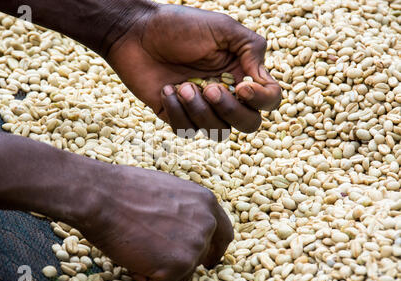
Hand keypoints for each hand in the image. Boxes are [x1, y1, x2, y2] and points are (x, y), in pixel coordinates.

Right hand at [76, 164, 232, 280]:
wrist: (101, 196)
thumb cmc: (124, 189)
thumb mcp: (167, 189)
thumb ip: (185, 208)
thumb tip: (184, 226)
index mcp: (206, 203)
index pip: (223, 234)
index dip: (214, 249)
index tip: (207, 260)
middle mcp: (206, 224)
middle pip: (200, 256)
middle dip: (180, 260)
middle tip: (158, 258)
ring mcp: (194, 246)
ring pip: (182, 272)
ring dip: (160, 268)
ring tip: (136, 247)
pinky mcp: (178, 266)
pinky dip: (145, 279)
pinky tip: (131, 258)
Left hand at [106, 4, 281, 138]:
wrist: (135, 34)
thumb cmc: (178, 26)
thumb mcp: (222, 28)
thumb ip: (251, 49)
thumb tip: (260, 80)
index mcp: (240, 73)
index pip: (269, 99)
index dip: (262, 99)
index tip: (241, 86)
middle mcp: (225, 93)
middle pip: (248, 123)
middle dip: (230, 110)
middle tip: (209, 89)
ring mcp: (201, 108)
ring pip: (217, 130)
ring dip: (198, 109)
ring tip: (181, 85)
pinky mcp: (177, 116)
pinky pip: (187, 130)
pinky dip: (176, 111)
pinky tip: (166, 89)